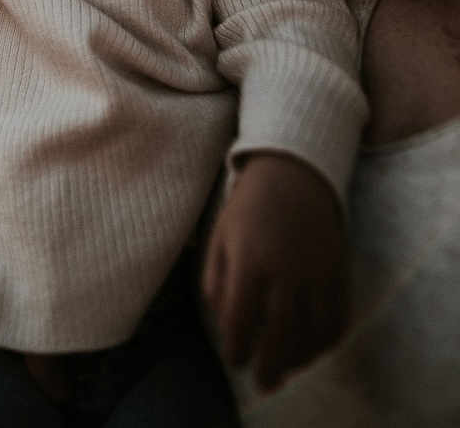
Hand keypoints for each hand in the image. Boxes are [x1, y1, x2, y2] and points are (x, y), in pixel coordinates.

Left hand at [203, 153, 348, 391]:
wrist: (291, 172)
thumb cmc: (247, 209)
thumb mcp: (219, 239)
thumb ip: (215, 285)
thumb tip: (228, 326)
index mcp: (248, 263)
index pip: (242, 325)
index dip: (238, 352)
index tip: (237, 360)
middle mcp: (284, 272)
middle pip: (280, 339)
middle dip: (271, 368)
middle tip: (265, 382)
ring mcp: (316, 272)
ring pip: (313, 335)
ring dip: (301, 358)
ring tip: (289, 366)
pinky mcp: (339, 269)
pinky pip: (339, 318)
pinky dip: (329, 340)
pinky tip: (315, 346)